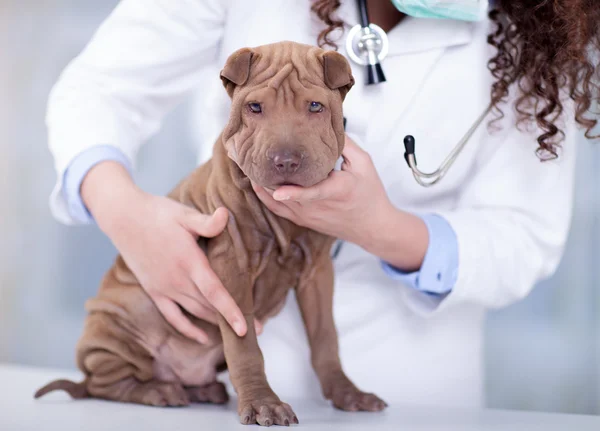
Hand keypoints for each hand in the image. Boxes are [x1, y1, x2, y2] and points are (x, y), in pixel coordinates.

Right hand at [81, 162, 262, 343]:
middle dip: (232, 320)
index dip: (231, 311)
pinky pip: (174, 317)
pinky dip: (189, 329)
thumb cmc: (159, 213)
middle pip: (209, 307)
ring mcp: (165, 288)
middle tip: (258, 329)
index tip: (245, 328)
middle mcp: (177, 280)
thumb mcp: (184, 214)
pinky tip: (204, 338)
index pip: (214, 292)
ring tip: (237, 334)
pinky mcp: (155, 291)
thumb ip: (207, 222)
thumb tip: (226, 214)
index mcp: (189, 262)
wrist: (124, 219)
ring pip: (196, 312)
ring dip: (216, 325)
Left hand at [253, 135, 427, 270]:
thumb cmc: (370, 194)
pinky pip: (278, 209)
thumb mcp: (364, 164)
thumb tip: (325, 125)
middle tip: (251, 157)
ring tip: (250, 165)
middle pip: (287, 194)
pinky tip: (257, 183)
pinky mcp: (303, 221)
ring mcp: (308, 216)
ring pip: (278, 202)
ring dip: (264, 184)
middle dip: (268, 176)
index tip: (278, 191)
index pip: (314, 193)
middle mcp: (318, 207)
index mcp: (337, 191)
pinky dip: (266, 196)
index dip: (295, 193)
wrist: (373, 227)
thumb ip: (345, 145)